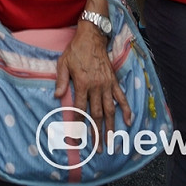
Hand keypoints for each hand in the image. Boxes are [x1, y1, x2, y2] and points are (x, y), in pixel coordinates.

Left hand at [56, 23, 131, 146]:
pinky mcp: (114, 81)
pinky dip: (126, 110)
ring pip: (109, 110)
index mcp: (82, 83)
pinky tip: (128, 121)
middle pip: (96, 114)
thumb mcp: (63, 63)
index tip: (77, 138)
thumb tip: (57, 97)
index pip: (79, 109)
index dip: (78, 125)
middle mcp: (96, 87)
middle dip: (96, 133)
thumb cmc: (76, 50)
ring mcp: (107, 85)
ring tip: (111, 142)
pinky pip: (121, 97)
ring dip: (110, 127)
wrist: (92, 36)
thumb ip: (61, 80)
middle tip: (98, 149)